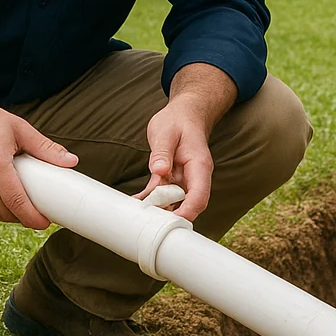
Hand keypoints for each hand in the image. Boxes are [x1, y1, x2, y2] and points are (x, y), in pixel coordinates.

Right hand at [0, 94, 77, 228]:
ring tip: (21, 205)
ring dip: (7, 214)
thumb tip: (71, 161)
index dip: (32, 217)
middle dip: (22, 217)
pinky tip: (1, 199)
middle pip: (4, 211)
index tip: (44, 223)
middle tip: (37, 213)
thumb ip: (45, 147)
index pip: (16, 201)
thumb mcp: (19, 128)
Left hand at [136, 98, 215, 222]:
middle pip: (187, 204)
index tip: (171, 221)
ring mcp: (183, 179)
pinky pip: (162, 193)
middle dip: (170, 215)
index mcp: (199, 166)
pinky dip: (150, 199)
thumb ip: (162, 152)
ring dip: (159, 209)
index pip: (199, 196)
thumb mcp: (166, 132)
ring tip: (138, 213)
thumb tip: (159, 170)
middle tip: (148, 220)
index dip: (187, 211)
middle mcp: (194, 176)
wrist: (184, 114)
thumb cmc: (178, 120)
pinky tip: (136, 202)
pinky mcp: (172, 178)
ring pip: (174, 202)